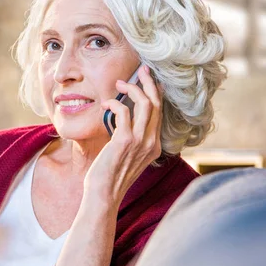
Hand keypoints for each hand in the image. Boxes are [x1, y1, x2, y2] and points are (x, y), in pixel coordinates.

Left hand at [85, 64, 162, 209]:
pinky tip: (106, 104)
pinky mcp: (124, 141)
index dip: (155, 93)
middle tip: (140, 70)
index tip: (148, 80)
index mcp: (155, 145)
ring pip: (145, 104)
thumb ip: (130, 138)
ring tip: (120, 83)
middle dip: (149, 83)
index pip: (160, 112)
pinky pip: (123, 112)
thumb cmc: (110, 175)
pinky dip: (114, 103)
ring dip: (133, 88)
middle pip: (157, 103)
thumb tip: (122, 116)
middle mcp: (151, 142)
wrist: (104, 194)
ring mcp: (140, 142)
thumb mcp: (127, 156)